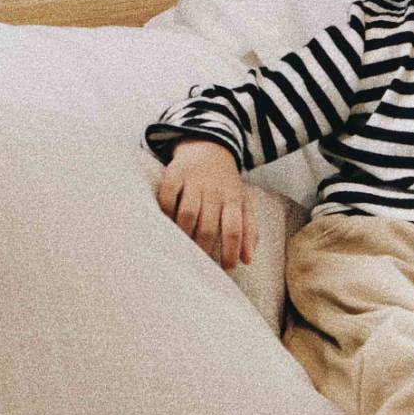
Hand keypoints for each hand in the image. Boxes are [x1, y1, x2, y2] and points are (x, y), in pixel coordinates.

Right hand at [155, 139, 255, 273]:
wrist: (210, 146)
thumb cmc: (226, 184)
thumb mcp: (242, 203)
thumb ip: (248, 230)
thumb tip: (247, 260)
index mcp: (233, 199)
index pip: (234, 228)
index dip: (230, 251)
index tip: (225, 269)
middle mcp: (213, 191)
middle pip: (208, 225)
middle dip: (202, 248)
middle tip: (197, 263)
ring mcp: (193, 181)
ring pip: (187, 213)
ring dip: (183, 233)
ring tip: (180, 248)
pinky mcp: (174, 173)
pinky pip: (167, 195)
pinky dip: (165, 211)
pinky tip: (165, 223)